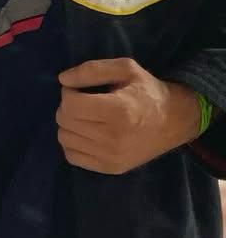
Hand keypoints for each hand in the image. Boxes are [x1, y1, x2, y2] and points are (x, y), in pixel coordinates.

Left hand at [56, 58, 199, 174]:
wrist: (175, 121)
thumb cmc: (148, 91)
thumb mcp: (126, 69)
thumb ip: (92, 69)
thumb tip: (63, 80)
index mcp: (119, 111)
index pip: (70, 104)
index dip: (68, 92)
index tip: (79, 89)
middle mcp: (114, 138)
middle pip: (65, 121)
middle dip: (67, 107)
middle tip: (83, 102)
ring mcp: (112, 157)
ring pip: (64, 138)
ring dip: (69, 124)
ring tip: (86, 117)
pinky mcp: (111, 168)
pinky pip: (72, 156)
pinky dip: (73, 143)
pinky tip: (86, 133)